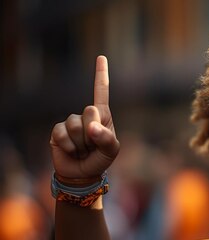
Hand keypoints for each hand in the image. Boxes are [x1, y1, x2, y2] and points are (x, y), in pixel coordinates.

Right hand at [50, 56, 119, 178]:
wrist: (83, 174)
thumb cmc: (101, 159)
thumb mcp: (111, 150)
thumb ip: (106, 138)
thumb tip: (91, 127)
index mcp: (103, 115)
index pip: (101, 92)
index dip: (100, 75)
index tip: (101, 57)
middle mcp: (86, 115)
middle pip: (90, 111)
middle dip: (94, 131)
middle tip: (93, 145)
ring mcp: (71, 122)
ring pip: (76, 125)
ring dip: (81, 142)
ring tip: (83, 150)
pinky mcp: (58, 131)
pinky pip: (62, 134)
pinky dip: (69, 146)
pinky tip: (72, 151)